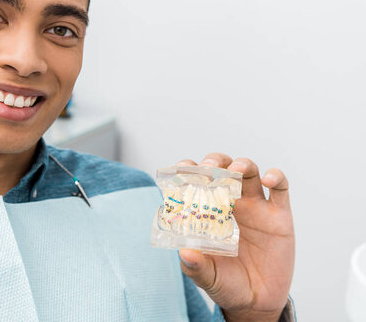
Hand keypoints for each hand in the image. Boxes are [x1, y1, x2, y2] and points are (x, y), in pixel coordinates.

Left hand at [177, 154, 293, 321]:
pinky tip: (268, 180)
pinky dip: (276, 177)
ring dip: (243, 164)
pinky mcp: (279, 215)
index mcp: (208, 211)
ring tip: (236, 169)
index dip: (189, 170)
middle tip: (208, 167)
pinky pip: (281, 188)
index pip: (196, 181)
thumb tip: (184, 253)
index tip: (182, 167)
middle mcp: (231, 203)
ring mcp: (255, 206)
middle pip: (223, 168)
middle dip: (215, 161)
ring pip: (250, 171)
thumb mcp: (207, 277)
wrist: (257, 302)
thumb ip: (195, 266)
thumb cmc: (226, 284)